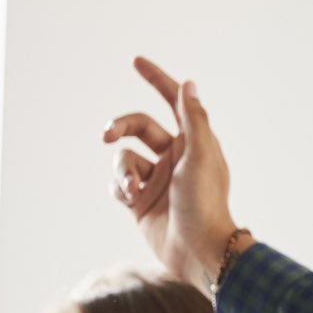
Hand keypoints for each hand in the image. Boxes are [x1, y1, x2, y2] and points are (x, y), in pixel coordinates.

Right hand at [103, 57, 241, 287]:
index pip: (173, 102)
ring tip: (133, 190)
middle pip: (137, 126)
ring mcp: (156, 180)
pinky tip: (130, 200)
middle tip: (106, 134)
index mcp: (192, 142)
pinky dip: (119, 188)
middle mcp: (173, 158)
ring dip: (122, 170)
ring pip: (124, 158)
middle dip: (119, 126)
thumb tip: (189, 84)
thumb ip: (194, 117)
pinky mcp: (140, 202)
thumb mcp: (202, 154)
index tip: (136, 61)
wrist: (198, 250)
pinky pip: (118, 184)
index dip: (157, 80)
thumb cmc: (205, 202)